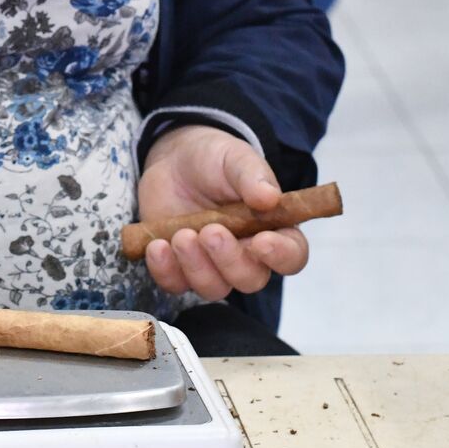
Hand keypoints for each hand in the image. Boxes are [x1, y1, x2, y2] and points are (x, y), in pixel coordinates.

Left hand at [136, 124, 308, 298]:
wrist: (174, 161)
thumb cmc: (215, 160)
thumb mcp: (235, 158)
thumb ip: (253, 176)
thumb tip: (270, 198)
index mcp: (274, 230)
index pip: (292, 256)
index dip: (281, 256)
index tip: (262, 241)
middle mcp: (247, 255)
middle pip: (250, 280)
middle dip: (230, 261)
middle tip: (210, 232)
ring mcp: (212, 266)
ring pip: (214, 289)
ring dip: (196, 266)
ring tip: (181, 235)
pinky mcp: (180, 269)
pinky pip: (175, 285)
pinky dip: (165, 270)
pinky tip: (157, 246)